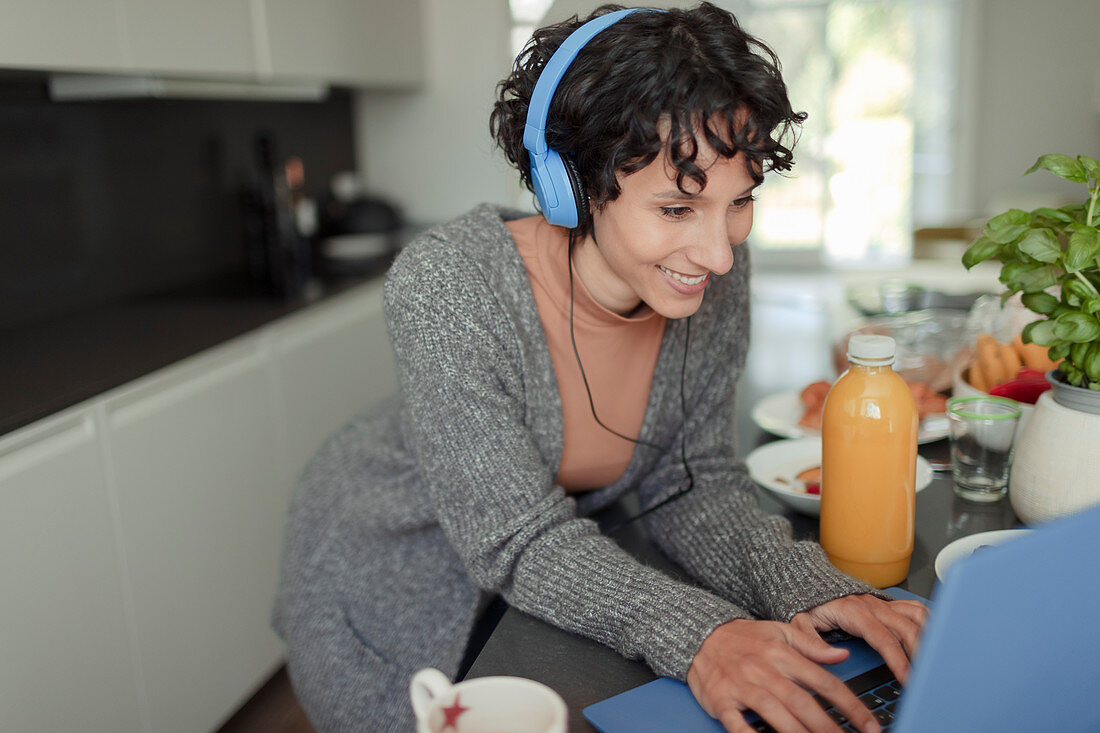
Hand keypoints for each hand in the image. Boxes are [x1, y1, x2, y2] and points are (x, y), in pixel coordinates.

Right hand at [687, 617, 880, 732]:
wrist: (699, 635)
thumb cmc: (743, 637)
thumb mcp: (779, 632)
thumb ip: (811, 645)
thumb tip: (842, 655)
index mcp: (781, 653)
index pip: (823, 681)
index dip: (849, 705)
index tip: (869, 724)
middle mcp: (763, 669)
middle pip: (802, 702)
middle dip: (829, 726)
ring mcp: (741, 686)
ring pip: (775, 713)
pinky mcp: (721, 700)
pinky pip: (738, 723)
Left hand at [790, 594, 927, 684]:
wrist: (809, 579)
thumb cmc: (807, 603)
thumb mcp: (799, 621)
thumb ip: (813, 642)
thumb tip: (838, 657)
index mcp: (854, 612)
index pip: (884, 639)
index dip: (899, 660)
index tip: (908, 680)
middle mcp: (873, 606)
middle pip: (907, 629)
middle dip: (921, 654)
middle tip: (927, 677)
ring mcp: (883, 603)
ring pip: (917, 617)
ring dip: (930, 636)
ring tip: (937, 659)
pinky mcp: (888, 603)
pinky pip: (915, 609)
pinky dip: (931, 621)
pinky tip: (937, 637)